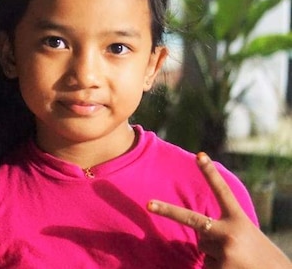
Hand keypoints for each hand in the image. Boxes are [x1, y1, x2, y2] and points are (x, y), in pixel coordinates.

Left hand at [147, 152, 290, 268]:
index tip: (200, 156)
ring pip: (202, 248)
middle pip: (192, 220)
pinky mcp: (220, 268)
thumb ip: (227, 230)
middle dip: (166, 210)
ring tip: (237, 262)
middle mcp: (229, 232)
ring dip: (214, 256)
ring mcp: (224, 250)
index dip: (211, 174)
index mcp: (239, 221)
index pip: (223, 192)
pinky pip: (206, 266)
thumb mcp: (248, 237)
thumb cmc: (263, 259)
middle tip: (148, 205)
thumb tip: (200, 234)